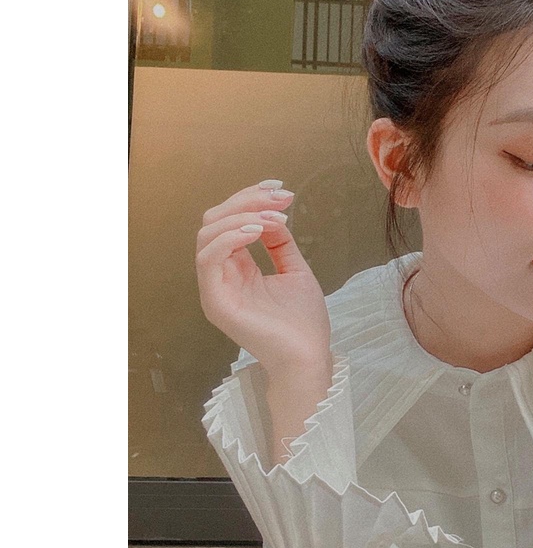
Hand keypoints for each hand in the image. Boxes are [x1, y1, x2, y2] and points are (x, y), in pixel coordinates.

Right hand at [196, 180, 331, 374]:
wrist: (309, 357)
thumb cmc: (303, 323)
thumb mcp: (295, 271)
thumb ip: (280, 244)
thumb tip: (273, 215)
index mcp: (237, 269)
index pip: (230, 222)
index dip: (251, 199)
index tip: (282, 190)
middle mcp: (221, 276)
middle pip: (215, 221)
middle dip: (247, 200)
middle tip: (281, 197)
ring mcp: (215, 289)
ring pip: (208, 235)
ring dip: (241, 215)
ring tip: (273, 218)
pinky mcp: (215, 301)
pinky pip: (208, 258)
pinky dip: (231, 236)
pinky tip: (258, 230)